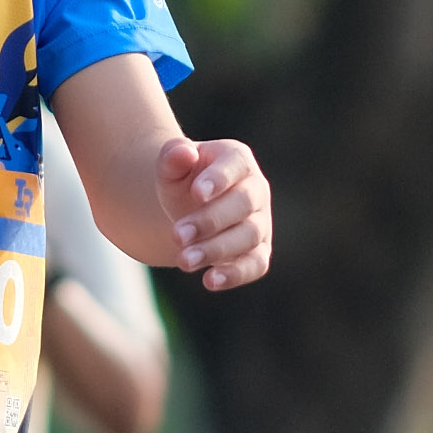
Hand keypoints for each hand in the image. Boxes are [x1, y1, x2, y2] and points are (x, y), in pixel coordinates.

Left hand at [158, 132, 270, 291]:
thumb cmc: (183, 181)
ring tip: (183, 260)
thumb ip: (173, 156)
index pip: (235, 166)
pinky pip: (255, 264)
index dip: (219, 179)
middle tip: (177, 235)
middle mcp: (256, 190)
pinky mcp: (258, 251)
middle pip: (243, 204)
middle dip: (210, 220)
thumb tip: (183, 152)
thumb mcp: (171, 167)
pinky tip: (209, 281)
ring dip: (216, 249)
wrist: (188, 206)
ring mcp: (260, 222)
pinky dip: (235, 274)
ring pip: (248, 236)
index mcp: (237, 160)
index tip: (197, 193)